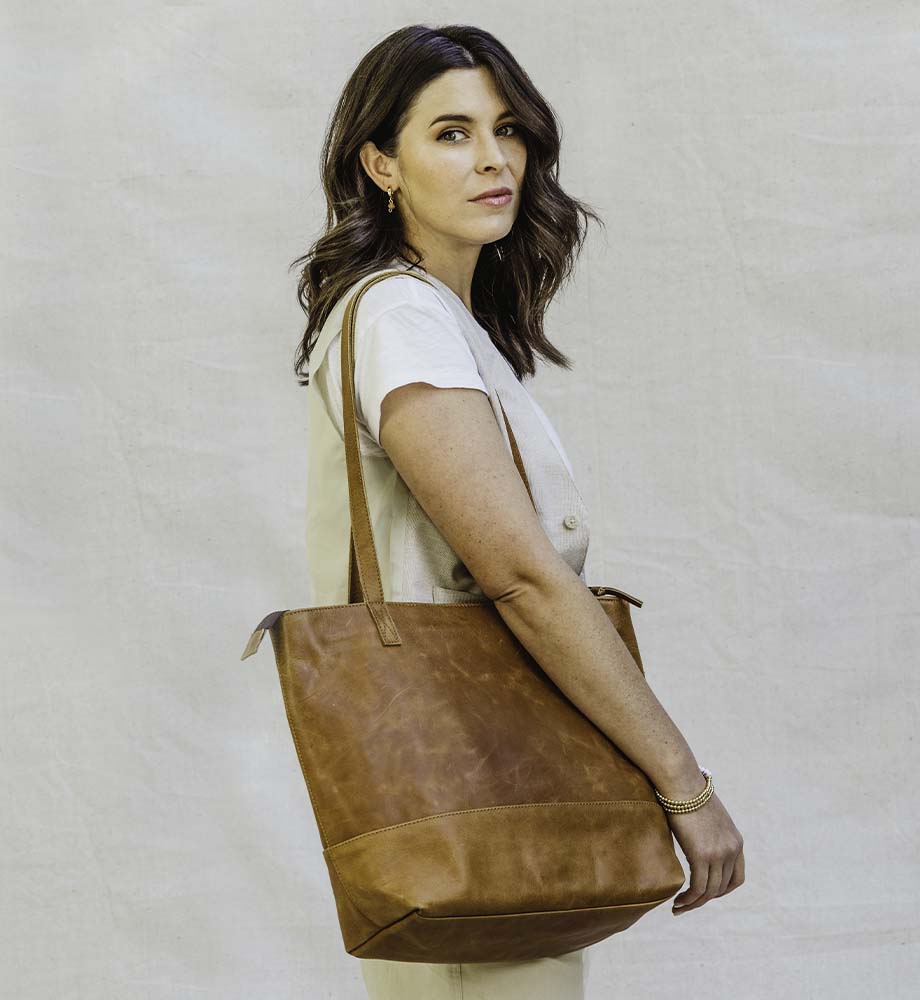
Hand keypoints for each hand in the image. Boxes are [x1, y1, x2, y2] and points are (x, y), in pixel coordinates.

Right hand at [664, 790, 744, 914]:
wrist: (682, 782)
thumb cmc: (688, 795)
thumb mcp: (707, 818)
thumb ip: (708, 835)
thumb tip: (694, 840)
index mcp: (736, 842)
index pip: (736, 878)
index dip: (722, 891)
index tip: (705, 893)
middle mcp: (732, 850)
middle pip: (721, 887)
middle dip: (704, 899)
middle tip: (686, 903)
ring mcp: (719, 854)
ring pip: (709, 891)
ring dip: (694, 903)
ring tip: (678, 907)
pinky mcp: (702, 855)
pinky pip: (698, 888)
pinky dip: (689, 899)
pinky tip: (677, 901)